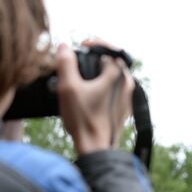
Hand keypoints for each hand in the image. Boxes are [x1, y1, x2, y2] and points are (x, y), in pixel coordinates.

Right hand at [55, 40, 134, 155]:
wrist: (96, 149)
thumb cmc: (83, 119)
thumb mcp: (68, 87)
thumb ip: (65, 63)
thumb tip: (64, 46)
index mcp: (119, 75)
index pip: (110, 48)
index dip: (95, 43)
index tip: (82, 45)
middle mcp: (128, 84)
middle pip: (113, 61)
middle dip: (96, 57)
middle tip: (80, 59)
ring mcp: (128, 97)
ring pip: (114, 76)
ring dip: (98, 71)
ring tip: (81, 76)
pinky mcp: (124, 108)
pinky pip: (115, 89)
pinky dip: (103, 84)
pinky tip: (88, 91)